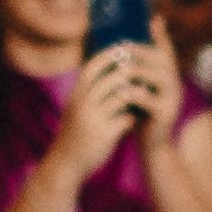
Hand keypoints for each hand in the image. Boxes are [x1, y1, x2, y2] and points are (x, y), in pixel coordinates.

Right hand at [40, 42, 171, 186]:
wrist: (66, 162)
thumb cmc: (75, 133)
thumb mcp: (76, 109)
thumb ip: (89, 93)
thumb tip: (108, 74)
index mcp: (76, 94)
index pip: (93, 67)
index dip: (110, 56)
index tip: (125, 49)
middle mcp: (82, 103)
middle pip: (110, 79)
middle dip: (129, 73)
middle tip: (143, 70)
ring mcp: (93, 118)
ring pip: (121, 97)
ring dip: (135, 94)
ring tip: (145, 94)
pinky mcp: (103, 134)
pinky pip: (125, 119)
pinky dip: (133, 117)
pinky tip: (136, 120)